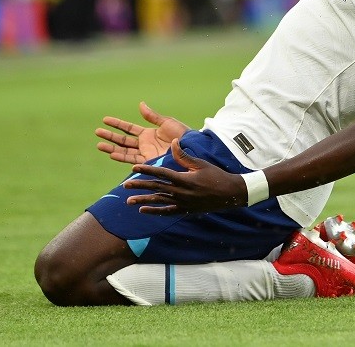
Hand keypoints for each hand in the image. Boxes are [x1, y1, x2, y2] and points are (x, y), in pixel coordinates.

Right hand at [95, 102, 190, 164]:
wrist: (191, 148)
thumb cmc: (182, 134)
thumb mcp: (166, 122)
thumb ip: (152, 116)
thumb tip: (140, 104)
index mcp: (148, 134)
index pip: (128, 128)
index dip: (117, 124)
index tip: (105, 119)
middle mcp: (144, 144)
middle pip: (123, 140)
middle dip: (110, 136)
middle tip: (97, 132)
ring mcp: (145, 154)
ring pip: (124, 151)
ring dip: (111, 148)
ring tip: (99, 145)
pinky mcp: (149, 162)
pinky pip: (133, 160)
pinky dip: (122, 157)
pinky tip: (112, 155)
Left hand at [121, 138, 246, 214]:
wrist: (229, 194)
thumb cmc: (216, 176)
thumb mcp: (200, 164)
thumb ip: (183, 156)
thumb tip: (172, 142)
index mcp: (183, 179)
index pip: (160, 173)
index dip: (146, 170)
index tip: (134, 168)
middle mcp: (180, 192)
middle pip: (156, 188)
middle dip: (139, 186)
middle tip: (125, 185)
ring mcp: (182, 203)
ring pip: (158, 201)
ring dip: (143, 201)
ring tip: (128, 200)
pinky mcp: (185, 210)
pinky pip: (166, 212)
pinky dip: (154, 212)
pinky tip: (143, 211)